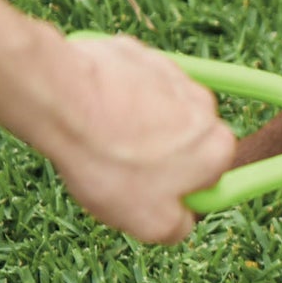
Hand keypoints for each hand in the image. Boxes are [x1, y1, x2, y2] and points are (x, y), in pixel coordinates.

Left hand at [31, 33, 239, 243]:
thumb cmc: (110, 163)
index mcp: (216, 149)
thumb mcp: (149, 223)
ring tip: (99, 140)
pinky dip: (115, 97)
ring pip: (158, 110)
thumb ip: (179, 227)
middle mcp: (205, 107)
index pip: (211, 176)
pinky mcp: (141, 55)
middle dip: (158, 155)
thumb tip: (183, 221)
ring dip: (135, 125)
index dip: (179, 189)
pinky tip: (90, 112)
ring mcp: (172, 75)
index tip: (150, 194)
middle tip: (119, 171)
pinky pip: (132, 84)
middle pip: (185, 140)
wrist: (65, 102)